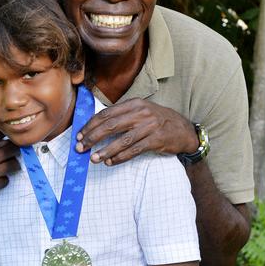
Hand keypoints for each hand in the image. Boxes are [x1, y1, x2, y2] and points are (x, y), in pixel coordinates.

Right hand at [0, 132, 19, 201]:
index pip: (2, 133)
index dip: (5, 134)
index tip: (5, 136)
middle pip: (15, 149)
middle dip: (14, 149)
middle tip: (11, 151)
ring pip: (15, 165)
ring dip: (12, 163)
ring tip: (7, 164)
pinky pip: (6, 180)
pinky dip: (3, 178)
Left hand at [75, 98, 197, 164]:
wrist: (184, 130)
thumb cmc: (158, 121)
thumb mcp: (142, 111)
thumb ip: (123, 115)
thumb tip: (97, 127)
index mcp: (134, 104)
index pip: (107, 113)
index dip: (91, 125)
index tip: (80, 134)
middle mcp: (141, 113)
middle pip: (111, 125)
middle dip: (93, 137)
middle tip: (81, 147)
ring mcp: (150, 126)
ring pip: (122, 140)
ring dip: (105, 150)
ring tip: (94, 158)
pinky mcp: (156, 140)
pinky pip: (134, 150)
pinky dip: (120, 157)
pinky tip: (111, 162)